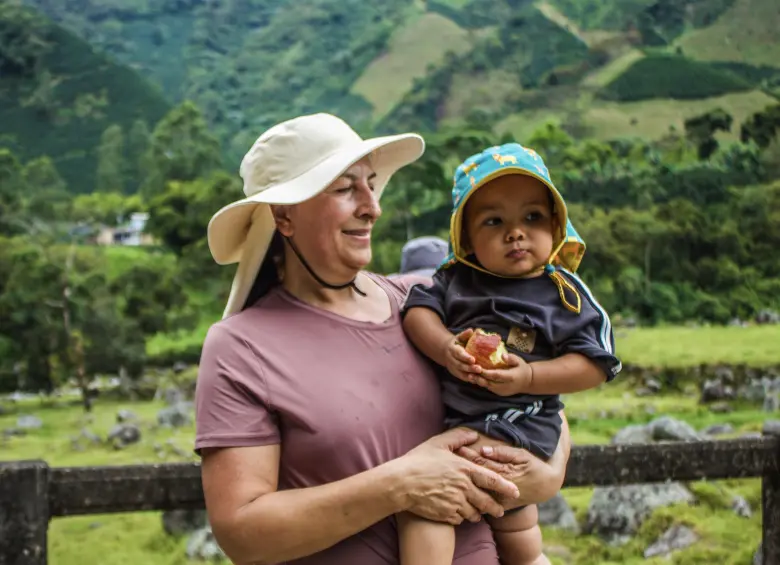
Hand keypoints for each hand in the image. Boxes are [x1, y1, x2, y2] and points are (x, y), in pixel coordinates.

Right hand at [393, 427, 519, 524]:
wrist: (401, 483)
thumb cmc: (418, 461)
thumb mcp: (438, 443)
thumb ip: (458, 437)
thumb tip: (473, 434)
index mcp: (465, 469)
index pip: (492, 480)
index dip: (506, 487)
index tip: (515, 492)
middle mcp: (464, 488)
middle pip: (487, 502)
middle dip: (495, 508)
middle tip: (500, 511)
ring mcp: (455, 503)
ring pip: (474, 513)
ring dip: (477, 513)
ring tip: (476, 512)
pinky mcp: (446, 514)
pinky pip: (459, 519)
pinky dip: (461, 517)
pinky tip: (457, 513)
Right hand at [441, 329, 483, 382]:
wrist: (446, 352)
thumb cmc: (457, 344)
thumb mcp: (459, 337)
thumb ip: (465, 335)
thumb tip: (471, 330)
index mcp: (453, 350)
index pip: (458, 354)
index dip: (465, 357)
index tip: (473, 359)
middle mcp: (452, 360)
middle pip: (460, 365)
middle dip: (470, 368)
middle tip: (479, 369)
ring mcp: (454, 368)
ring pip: (462, 374)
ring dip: (472, 376)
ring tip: (481, 378)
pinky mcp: (457, 374)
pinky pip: (465, 378)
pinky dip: (472, 380)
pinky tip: (480, 382)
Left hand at [455, 433, 567, 509]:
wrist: (544, 487)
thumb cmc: (532, 466)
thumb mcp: (521, 455)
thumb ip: (503, 452)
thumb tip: (484, 450)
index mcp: (504, 473)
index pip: (481, 463)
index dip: (467, 455)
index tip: (455, 447)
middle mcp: (500, 488)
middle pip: (475, 477)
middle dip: (461, 467)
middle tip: (446, 459)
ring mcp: (499, 499)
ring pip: (476, 491)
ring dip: (463, 482)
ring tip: (449, 472)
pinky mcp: (499, 506)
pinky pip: (481, 503)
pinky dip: (469, 496)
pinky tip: (458, 490)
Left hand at [466, 353, 532, 395]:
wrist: (527, 381)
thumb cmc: (522, 368)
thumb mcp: (519, 361)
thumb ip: (511, 358)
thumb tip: (503, 355)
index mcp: (511, 377)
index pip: (496, 375)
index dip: (486, 372)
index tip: (477, 366)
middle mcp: (505, 386)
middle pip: (489, 382)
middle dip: (478, 377)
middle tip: (469, 370)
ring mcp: (501, 391)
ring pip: (487, 386)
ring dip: (478, 381)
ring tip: (469, 374)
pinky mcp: (499, 393)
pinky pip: (488, 388)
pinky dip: (481, 382)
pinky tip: (474, 377)